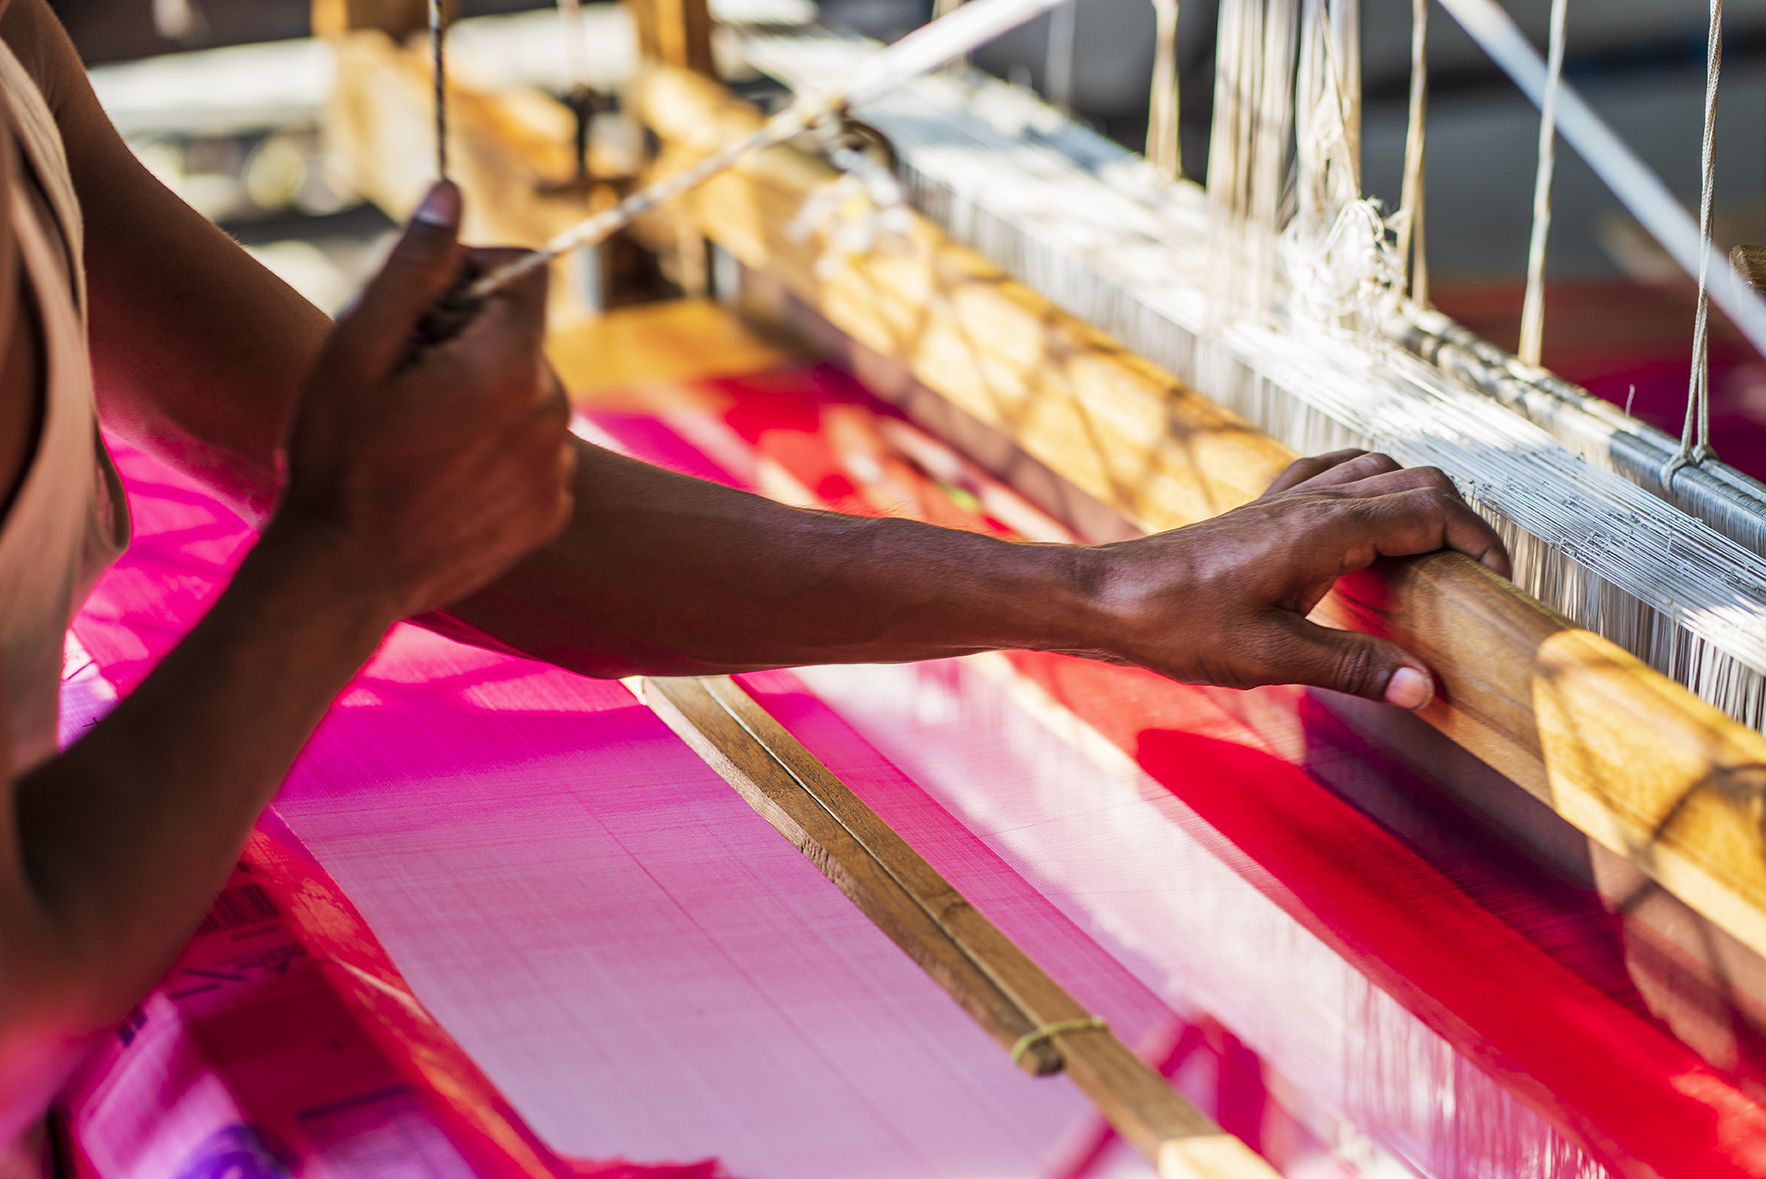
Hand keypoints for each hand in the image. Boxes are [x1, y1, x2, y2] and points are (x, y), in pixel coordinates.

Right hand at [272, 182, 574, 618]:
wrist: (342, 577)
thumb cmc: (335, 459)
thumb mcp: (356, 349)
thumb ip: (414, 268)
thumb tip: (452, 192)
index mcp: (511, 366)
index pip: (526, 273)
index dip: (469, 275)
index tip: (418, 311)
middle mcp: (553, 413)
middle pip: (522, 338)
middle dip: (468, 342)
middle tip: (402, 386)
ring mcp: (557, 468)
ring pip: (527, 395)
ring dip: (480, 398)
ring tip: (416, 439)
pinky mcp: (552, 510)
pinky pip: (532, 451)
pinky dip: (494, 452)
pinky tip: (439, 479)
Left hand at [1089, 450, 1510, 707]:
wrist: (1108, 600)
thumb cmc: (1178, 624)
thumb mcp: (1271, 657)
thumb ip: (1352, 666)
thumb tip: (1423, 686)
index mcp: (1324, 528)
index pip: (1431, 510)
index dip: (1479, 541)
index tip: (1499, 582)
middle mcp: (1311, 500)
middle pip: (1415, 481)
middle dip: (1459, 521)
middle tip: (1473, 577)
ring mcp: (1284, 500)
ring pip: (1376, 471)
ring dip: (1415, 500)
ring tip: (1428, 558)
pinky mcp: (1261, 511)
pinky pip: (1329, 474)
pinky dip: (1365, 488)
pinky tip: (1361, 528)